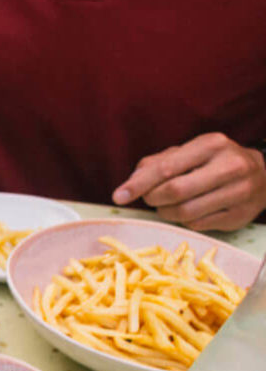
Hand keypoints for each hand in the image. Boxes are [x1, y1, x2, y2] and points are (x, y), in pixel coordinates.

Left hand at [113, 133, 265, 231]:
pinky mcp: (240, 215)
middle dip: (153, 199)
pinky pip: (198, 225)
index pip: (166, 168)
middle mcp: (230, 166)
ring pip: (185, 212)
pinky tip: (188, 212)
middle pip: (175, 192)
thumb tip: (131, 183)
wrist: (262, 175)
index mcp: (212, 145)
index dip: (138, 185)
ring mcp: (239, 192)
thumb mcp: (188, 152)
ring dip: (166, 213)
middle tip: (150, 199)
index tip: (118, 197)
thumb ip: (157, 163)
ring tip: (167, 205)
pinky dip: (184, 222)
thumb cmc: (214, 162)